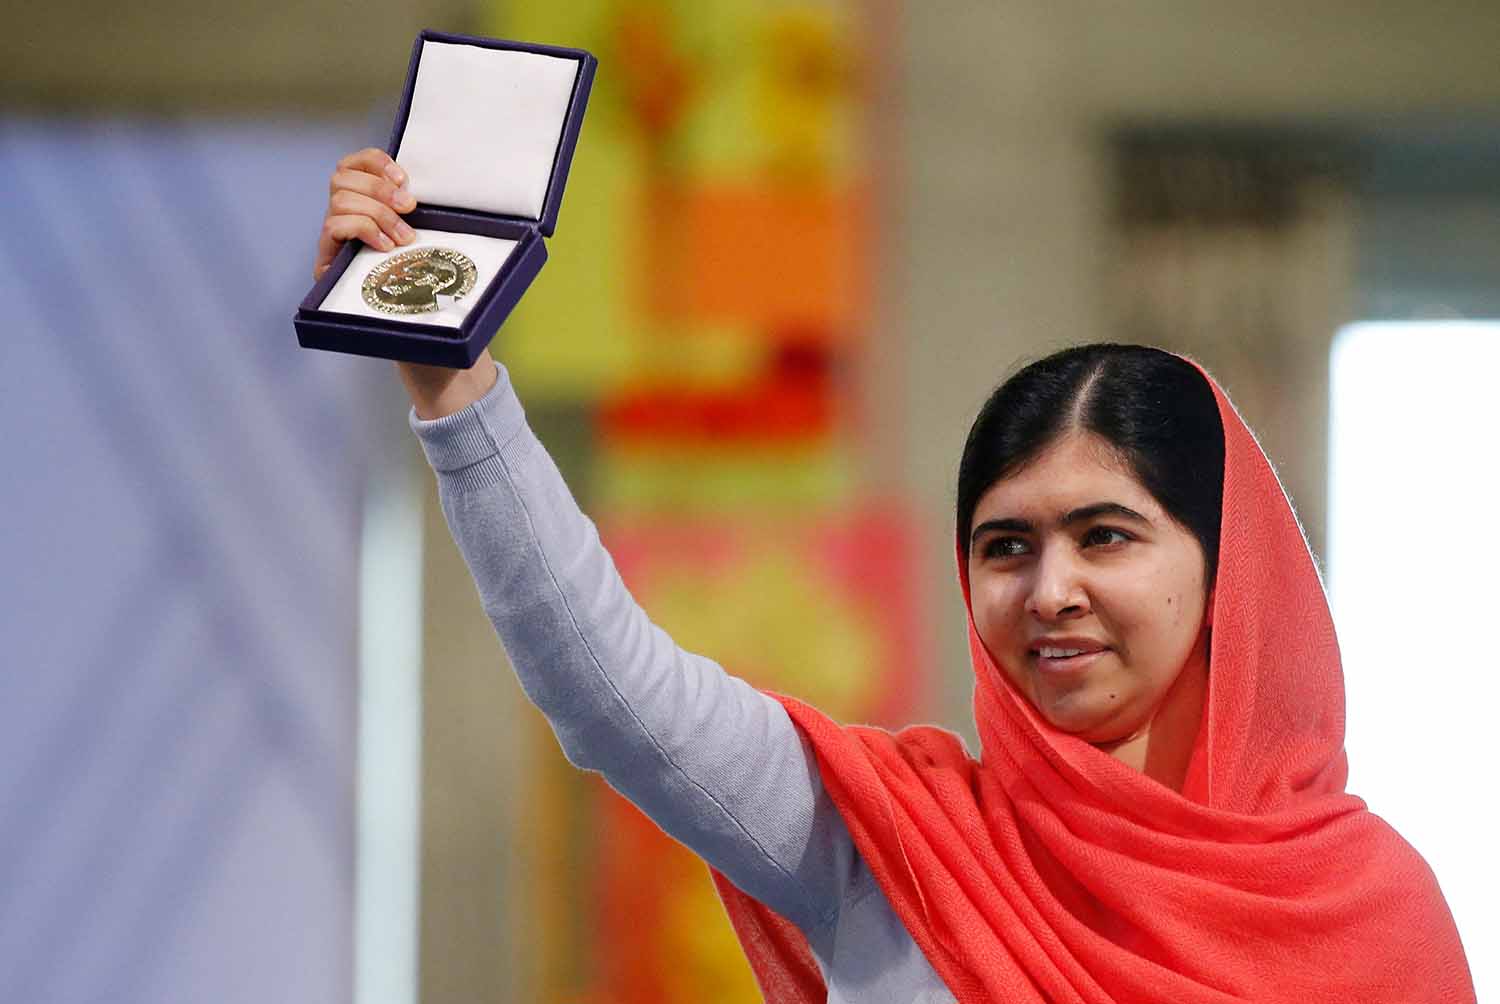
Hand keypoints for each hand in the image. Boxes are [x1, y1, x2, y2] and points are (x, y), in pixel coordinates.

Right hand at [315, 147, 496, 416]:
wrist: (427, 347)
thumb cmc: (440, 297)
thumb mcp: (445, 255)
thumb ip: (448, 228)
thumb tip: (512, 220)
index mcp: (368, 207)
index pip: (354, 165)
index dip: (374, 161)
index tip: (404, 176)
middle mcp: (346, 220)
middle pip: (341, 176)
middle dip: (378, 187)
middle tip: (409, 206)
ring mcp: (335, 243)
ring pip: (339, 199)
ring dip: (377, 212)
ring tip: (403, 238)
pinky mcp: (329, 265)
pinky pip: (334, 227)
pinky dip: (363, 229)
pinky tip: (386, 247)